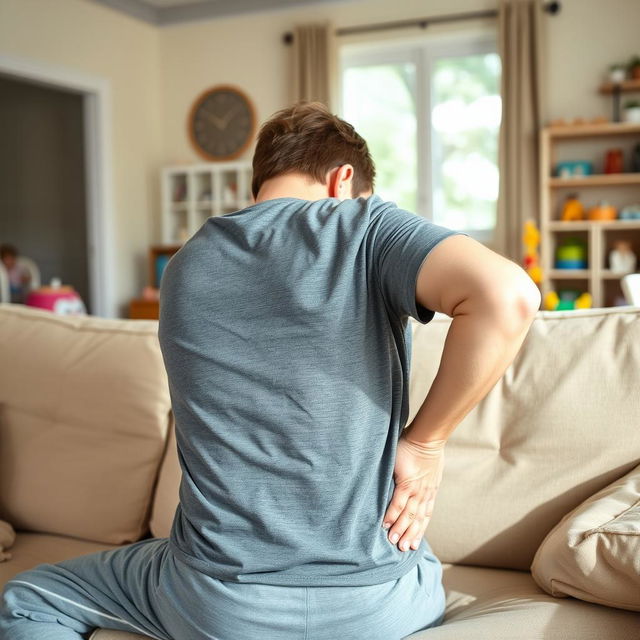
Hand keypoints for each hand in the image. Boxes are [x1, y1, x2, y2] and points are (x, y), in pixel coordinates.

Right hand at [382, 434, 445, 551]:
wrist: (427, 438)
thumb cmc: (426, 449)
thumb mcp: (430, 469)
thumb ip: (423, 479)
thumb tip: (417, 483)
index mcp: (430, 491)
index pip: (425, 516)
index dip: (419, 530)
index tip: (414, 543)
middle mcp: (425, 494)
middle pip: (417, 520)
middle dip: (410, 535)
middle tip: (402, 549)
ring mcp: (416, 489)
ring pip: (409, 515)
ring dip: (401, 529)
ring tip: (393, 541)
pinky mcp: (406, 482)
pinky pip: (398, 502)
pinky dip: (393, 515)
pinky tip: (386, 524)